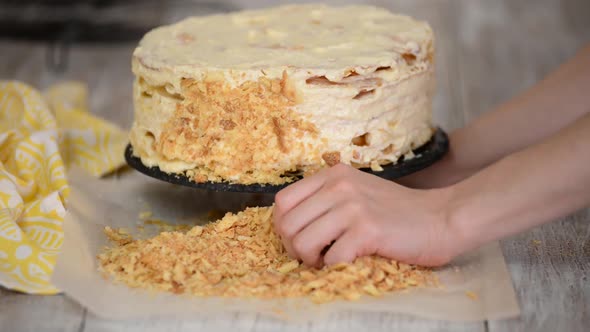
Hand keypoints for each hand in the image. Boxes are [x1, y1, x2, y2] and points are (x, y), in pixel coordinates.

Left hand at [273, 164, 457, 267]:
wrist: (441, 218)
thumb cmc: (397, 211)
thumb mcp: (357, 191)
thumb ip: (326, 198)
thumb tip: (288, 223)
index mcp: (333, 174)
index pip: (282, 201)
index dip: (284, 226)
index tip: (299, 239)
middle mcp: (339, 186)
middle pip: (287, 224)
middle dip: (293, 248)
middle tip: (313, 256)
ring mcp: (353, 207)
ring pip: (302, 242)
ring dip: (311, 260)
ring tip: (328, 260)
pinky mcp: (367, 230)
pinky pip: (331, 259)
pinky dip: (334, 268)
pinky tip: (349, 263)